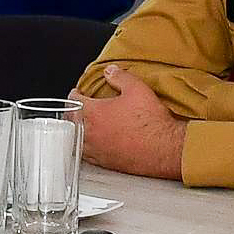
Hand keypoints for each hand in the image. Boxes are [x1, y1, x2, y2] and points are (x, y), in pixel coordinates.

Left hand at [80, 64, 186, 178]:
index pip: (74, 101)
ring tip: (79, 126)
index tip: (77, 92)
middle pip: (71, 121)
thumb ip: (120, 77)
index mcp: (94, 112)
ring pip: (76, 140)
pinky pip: (86, 155)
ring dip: (76, 131)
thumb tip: (110, 71)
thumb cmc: (150, 121)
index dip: (75, 94)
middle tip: (75, 108)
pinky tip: (90, 146)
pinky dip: (84, 147)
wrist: (162, 147)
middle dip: (72, 113)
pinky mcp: (104, 162)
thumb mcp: (137, 89)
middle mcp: (91, 132)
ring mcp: (96, 149)